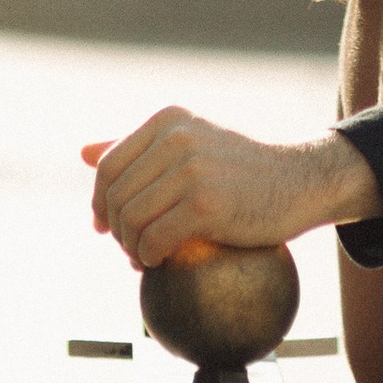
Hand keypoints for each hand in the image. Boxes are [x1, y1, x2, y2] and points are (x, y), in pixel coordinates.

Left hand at [82, 110, 379, 265]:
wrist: (299, 182)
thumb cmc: (242, 169)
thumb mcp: (191, 144)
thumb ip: (140, 148)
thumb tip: (83, 152)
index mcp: (169, 120)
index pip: (109, 166)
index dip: (101, 203)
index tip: (107, 226)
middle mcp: (177, 137)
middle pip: (117, 197)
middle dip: (117, 231)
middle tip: (133, 250)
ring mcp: (192, 168)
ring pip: (131, 220)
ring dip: (131, 249)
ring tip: (145, 258)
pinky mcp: (206, 202)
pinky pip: (154, 240)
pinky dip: (149, 258)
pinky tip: (160, 262)